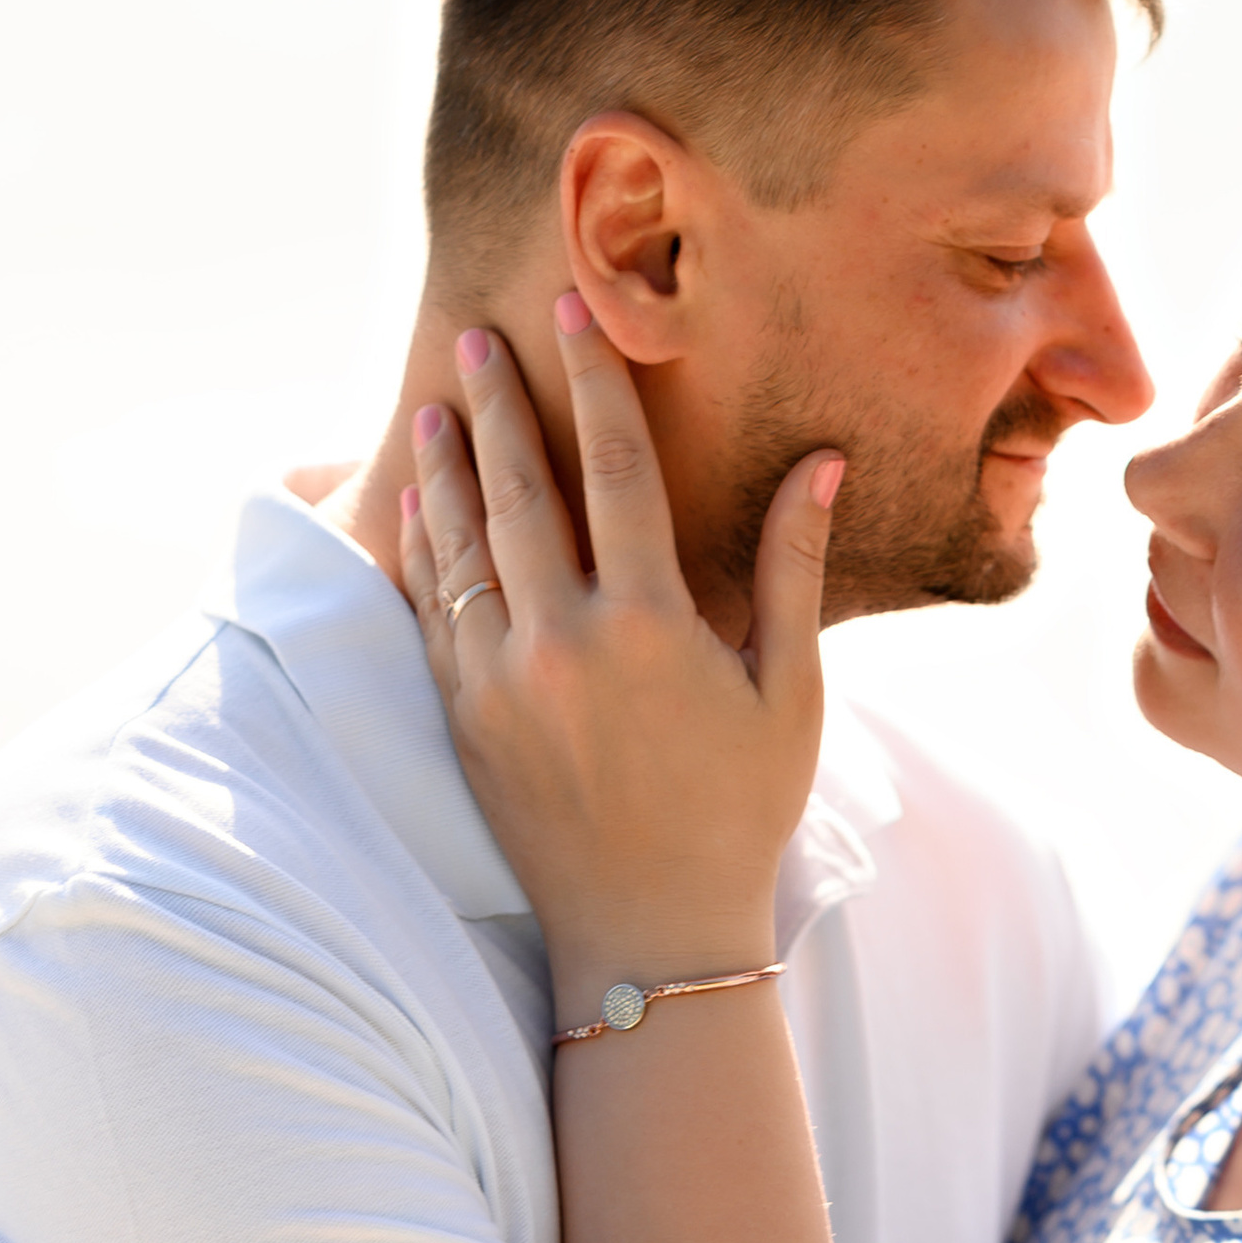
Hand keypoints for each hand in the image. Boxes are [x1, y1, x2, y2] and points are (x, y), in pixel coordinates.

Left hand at [400, 296, 841, 1011]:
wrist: (653, 929)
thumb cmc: (740, 811)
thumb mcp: (789, 692)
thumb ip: (790, 570)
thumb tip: (819, 465)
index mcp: (649, 626)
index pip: (614, 471)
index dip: (592, 382)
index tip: (569, 313)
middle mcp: (561, 643)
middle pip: (520, 491)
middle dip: (497, 405)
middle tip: (474, 338)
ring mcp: (500, 683)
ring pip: (462, 548)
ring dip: (446, 469)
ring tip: (431, 407)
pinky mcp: (464, 721)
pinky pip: (432, 614)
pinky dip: (425, 553)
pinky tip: (421, 511)